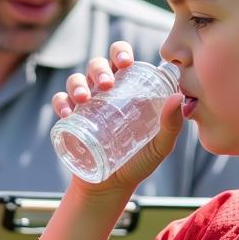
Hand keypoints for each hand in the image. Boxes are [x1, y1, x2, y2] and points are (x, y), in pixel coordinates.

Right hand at [52, 42, 183, 190]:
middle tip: (106, 85)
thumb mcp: (159, 146)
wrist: (111, 187)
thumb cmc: (138, 162)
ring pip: (75, 80)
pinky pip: (60, 102)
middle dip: (99, 69)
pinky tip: (68, 113)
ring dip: (78, 84)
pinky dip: (61, 102)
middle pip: (97, 65)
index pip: (121, 59)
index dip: (120, 52)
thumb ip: (171, 125)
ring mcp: (85, 105)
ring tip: (85, 99)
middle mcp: (104, 92)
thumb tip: (178, 98)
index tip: (125, 63)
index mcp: (127, 89)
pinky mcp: (70, 120)